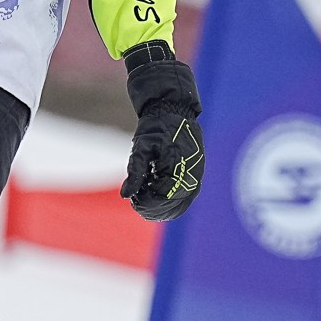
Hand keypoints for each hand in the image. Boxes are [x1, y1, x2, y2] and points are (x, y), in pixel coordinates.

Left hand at [121, 44, 204, 220]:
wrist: (175, 112)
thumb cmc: (157, 127)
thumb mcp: (141, 147)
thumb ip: (134, 173)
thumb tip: (125, 195)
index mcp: (177, 171)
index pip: (159, 201)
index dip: (143, 204)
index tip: (132, 197)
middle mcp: (191, 179)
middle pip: (168, 208)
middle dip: (149, 206)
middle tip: (136, 194)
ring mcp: (195, 180)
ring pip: (177, 207)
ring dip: (158, 205)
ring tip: (145, 190)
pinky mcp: (195, 179)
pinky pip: (183, 200)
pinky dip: (168, 201)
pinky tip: (155, 189)